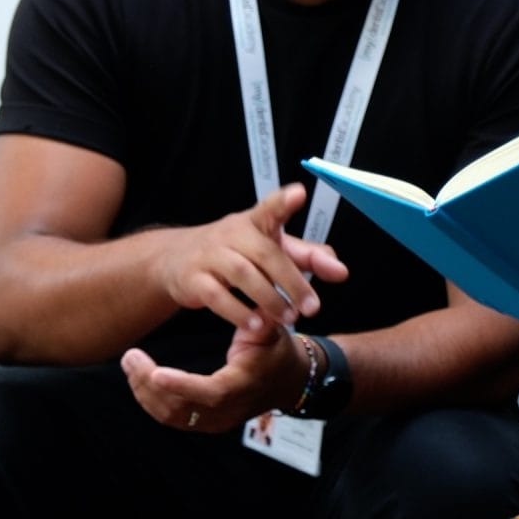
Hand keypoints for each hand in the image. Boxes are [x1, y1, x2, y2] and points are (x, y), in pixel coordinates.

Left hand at [121, 311, 307, 432]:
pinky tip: (139, 378)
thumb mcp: (273, 331)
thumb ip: (261, 320)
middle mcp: (229, 410)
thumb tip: (256, 307)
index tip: (156, 372)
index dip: (182, 385)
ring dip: (144, 392)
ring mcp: (216, 421)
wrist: (285, 380)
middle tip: (130, 357)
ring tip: (130, 363)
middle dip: (150, 385)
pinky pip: (172, 419)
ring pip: (171, 416)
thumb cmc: (275, 349)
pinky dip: (150, 400)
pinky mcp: (206, 423)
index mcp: (244, 385)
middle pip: (182, 408)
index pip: (212, 393)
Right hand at [152, 183, 348, 330]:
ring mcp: (210, 255)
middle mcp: (232, 233)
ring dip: (269, 299)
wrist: (176, 260)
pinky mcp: (193, 279)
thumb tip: (341, 271)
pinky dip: (238, 312)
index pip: (270, 208)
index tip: (299, 194)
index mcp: (255, 222)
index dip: (284, 201)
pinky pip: (216, 296)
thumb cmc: (236, 252)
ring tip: (289, 318)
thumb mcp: (271, 248)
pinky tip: (256, 324)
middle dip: (292, 281)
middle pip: (266, 253)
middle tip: (312, 307)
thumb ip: (308, 257)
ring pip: (242, 274)